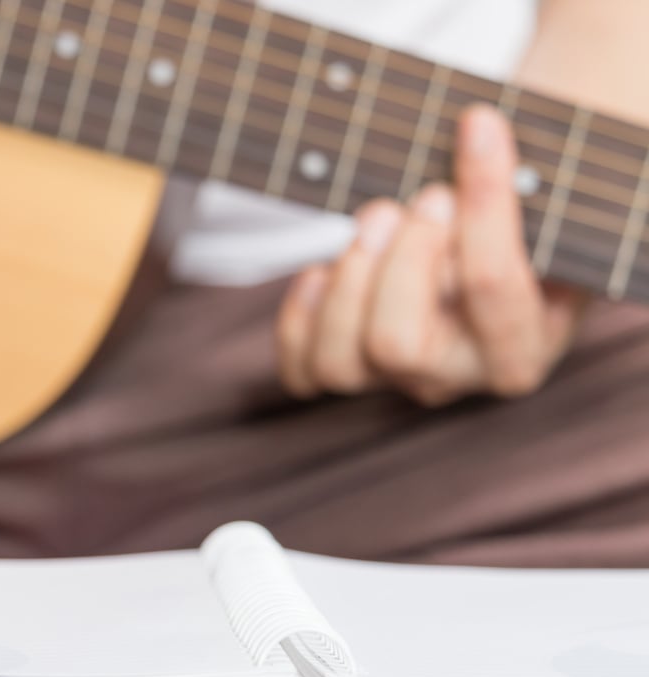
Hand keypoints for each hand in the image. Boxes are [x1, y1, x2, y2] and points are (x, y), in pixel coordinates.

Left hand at [276, 105, 587, 405]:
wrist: (491, 257)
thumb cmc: (522, 226)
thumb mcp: (544, 210)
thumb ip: (520, 190)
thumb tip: (478, 135)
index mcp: (522, 348)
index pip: (492, 287)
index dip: (481, 203)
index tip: (478, 126)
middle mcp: (455, 377)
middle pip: (397, 344)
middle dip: (398, 258)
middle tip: (425, 195)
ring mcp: (395, 381)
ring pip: (340, 363)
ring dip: (347, 279)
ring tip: (378, 216)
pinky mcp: (349, 371)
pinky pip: (302, 370)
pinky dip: (303, 313)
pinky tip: (324, 266)